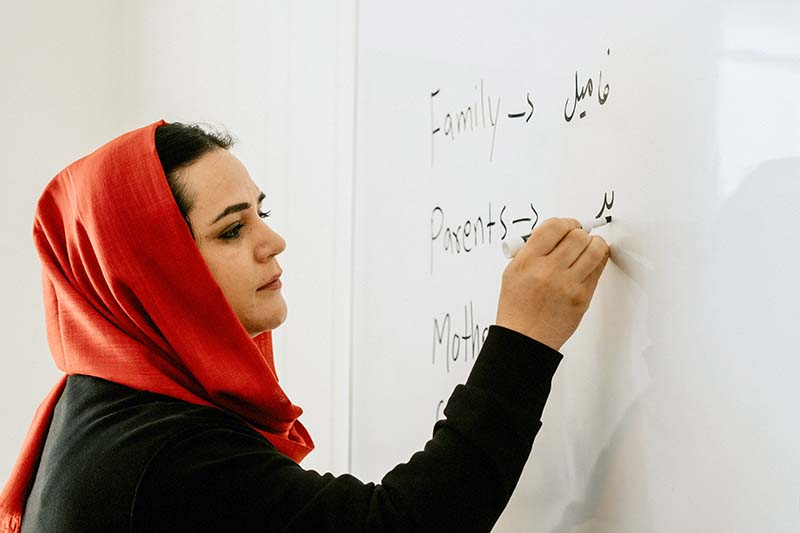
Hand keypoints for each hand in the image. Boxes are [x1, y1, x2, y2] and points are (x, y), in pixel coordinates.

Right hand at [496, 217, 609, 350]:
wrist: (525, 339)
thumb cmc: (517, 307)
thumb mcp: (512, 273)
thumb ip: (532, 250)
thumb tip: (558, 234)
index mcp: (527, 262)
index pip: (553, 227)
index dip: (566, 222)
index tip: (568, 226)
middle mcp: (547, 271)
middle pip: (577, 236)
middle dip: (580, 233)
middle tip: (578, 237)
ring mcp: (567, 285)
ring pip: (594, 249)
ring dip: (594, 244)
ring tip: (588, 247)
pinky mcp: (582, 297)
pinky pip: (599, 269)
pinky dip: (598, 260)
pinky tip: (591, 261)